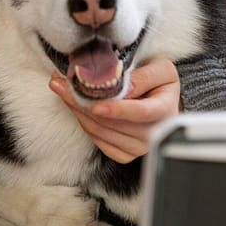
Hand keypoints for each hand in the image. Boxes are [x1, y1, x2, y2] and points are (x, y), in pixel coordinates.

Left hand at [48, 57, 181, 163]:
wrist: (165, 105)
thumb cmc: (162, 85)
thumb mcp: (161, 70)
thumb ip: (143, 76)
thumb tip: (117, 86)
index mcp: (163, 112)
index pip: (140, 113)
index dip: (117, 110)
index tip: (96, 106)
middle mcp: (151, 135)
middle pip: (111, 123)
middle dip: (82, 103)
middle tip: (60, 83)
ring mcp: (136, 149)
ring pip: (99, 131)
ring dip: (76, 110)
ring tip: (61, 89)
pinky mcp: (123, 155)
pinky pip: (96, 139)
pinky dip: (82, 121)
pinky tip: (74, 105)